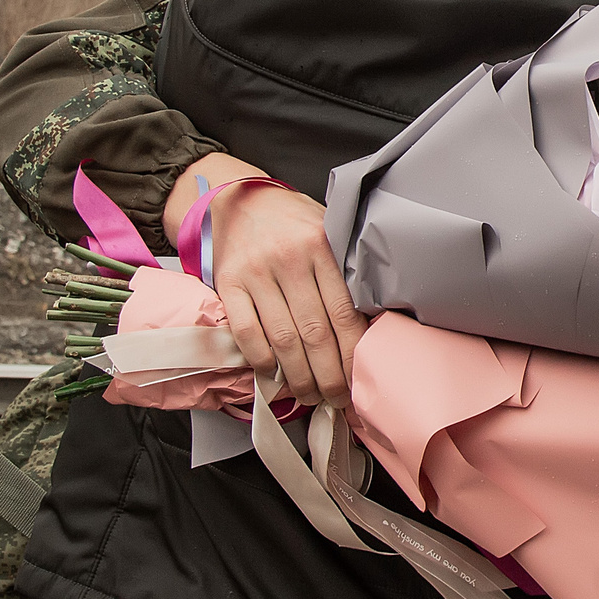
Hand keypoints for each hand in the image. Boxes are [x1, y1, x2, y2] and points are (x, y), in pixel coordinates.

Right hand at [166, 153, 365, 408]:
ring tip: (310, 397)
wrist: (237, 198)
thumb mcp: (326, 231)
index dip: (352, 355)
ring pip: (283, 340)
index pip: (343, 313)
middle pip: (314, 333)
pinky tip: (275, 378)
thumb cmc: (290, 222)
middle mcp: (290, 259)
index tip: (359, 381)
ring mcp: (256, 272)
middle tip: (337, 400)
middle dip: (328, 376)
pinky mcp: (228, 284)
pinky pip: (247, 333)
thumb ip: (343, 271)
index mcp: (322, 246)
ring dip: (298, 378)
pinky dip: (263, 363)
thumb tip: (370, 326)